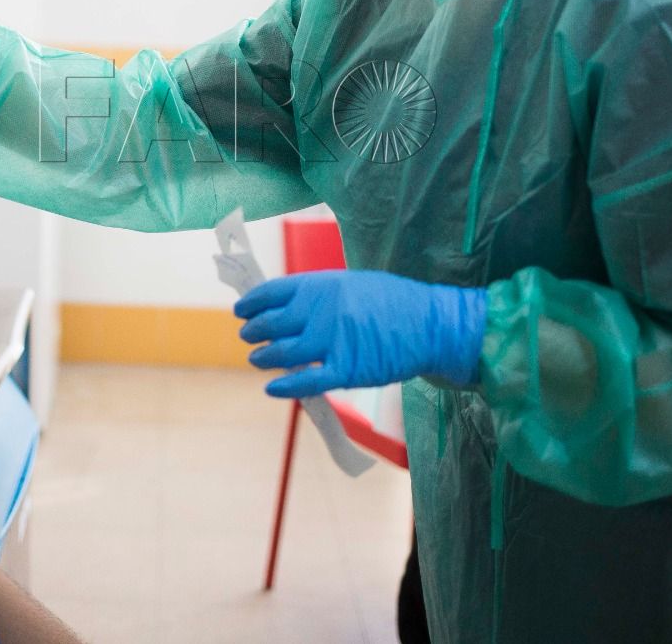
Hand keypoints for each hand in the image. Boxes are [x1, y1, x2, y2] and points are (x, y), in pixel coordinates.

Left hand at [234, 269, 487, 397]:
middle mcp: (320, 312)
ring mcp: (332, 342)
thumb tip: (286, 307)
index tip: (241, 311)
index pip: (271, 293)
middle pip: (271, 324)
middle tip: (248, 336)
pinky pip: (306, 381)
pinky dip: (285, 385)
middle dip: (253, 331)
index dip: (251, 303)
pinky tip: (272, 387)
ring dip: (263, 357)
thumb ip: (318, 295)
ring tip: (257, 358)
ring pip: (282, 353)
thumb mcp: (351, 284)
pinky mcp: (345, 371)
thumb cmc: (393, 301)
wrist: (430, 324)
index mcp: (321, 285)